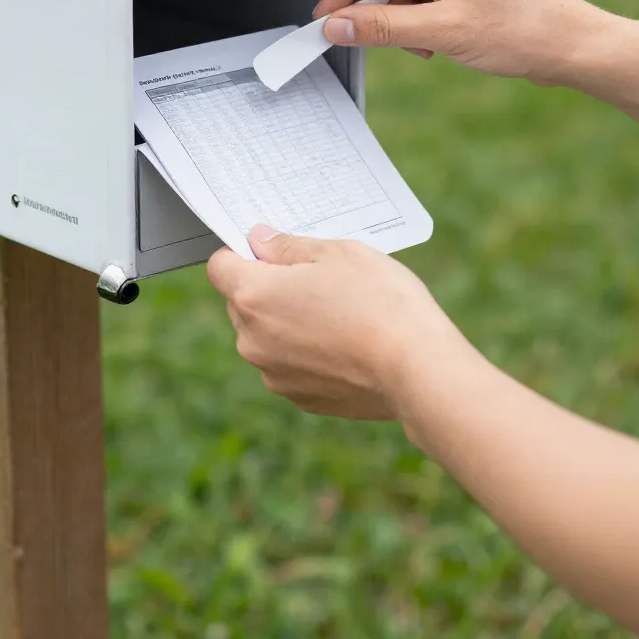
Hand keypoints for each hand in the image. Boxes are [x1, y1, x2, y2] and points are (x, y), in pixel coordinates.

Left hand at [207, 226, 465, 421]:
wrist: (418, 370)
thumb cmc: (381, 302)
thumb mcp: (338, 253)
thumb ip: (288, 246)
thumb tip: (259, 240)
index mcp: (254, 296)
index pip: (220, 266)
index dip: (241, 253)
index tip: (271, 250)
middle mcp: (252, 340)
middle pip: (241, 303)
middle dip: (268, 288)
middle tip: (317, 279)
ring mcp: (273, 374)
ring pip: (265, 336)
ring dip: (287, 322)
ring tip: (339, 313)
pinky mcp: (299, 398)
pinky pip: (289, 364)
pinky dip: (307, 352)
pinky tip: (346, 344)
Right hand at [315, 0, 604, 83]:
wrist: (573, 46)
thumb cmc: (525, 32)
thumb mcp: (442, 33)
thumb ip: (381, 28)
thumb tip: (334, 27)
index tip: (324, 18)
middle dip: (372, 4)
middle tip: (360, 37)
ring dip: (397, 14)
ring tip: (420, 43)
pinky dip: (415, 14)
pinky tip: (431, 38)